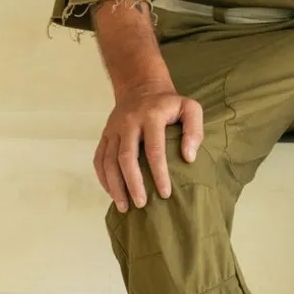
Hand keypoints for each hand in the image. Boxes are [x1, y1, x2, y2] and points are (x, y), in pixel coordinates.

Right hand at [94, 85, 203, 210]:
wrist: (140, 86)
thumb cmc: (169, 104)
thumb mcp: (189, 108)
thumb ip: (194, 130)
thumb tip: (189, 157)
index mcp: (151, 116)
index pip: (154, 149)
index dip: (159, 173)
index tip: (165, 193)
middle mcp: (128, 122)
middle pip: (126, 157)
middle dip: (133, 183)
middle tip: (142, 204)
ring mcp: (113, 129)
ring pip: (108, 160)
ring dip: (115, 185)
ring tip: (124, 207)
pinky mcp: (104, 135)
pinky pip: (99, 159)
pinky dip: (103, 178)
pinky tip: (113, 193)